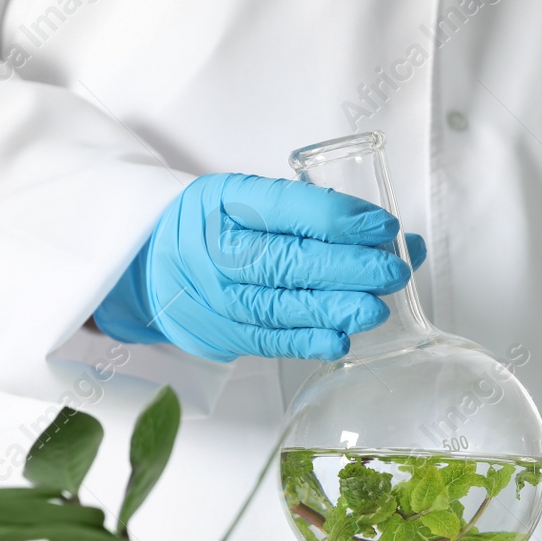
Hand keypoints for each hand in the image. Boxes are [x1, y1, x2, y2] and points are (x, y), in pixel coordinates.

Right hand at [95, 173, 425, 361]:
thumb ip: (312, 212)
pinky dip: (307, 342)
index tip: (382, 225)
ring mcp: (219, 297)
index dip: (338, 219)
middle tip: (392, 271)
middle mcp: (217, 251)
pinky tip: (340, 340)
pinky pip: (270, 340)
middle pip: (288, 260)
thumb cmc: (211, 227)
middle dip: (348, 268)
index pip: (286, 208)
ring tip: (375, 308)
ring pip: (281, 305)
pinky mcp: (225, 334)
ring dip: (334, 310)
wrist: (149, 267)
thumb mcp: (245, 198)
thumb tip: (393, 235)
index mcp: (224, 203)